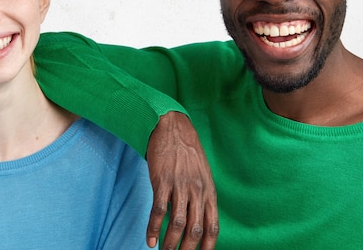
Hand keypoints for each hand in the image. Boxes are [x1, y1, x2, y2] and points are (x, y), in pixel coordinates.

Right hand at [145, 112, 218, 249]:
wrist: (172, 126)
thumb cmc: (187, 150)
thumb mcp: (202, 173)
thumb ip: (202, 194)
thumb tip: (199, 217)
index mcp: (208, 190)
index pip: (213, 225)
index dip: (208, 246)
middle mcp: (197, 190)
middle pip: (195, 229)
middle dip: (188, 249)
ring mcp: (180, 186)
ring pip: (177, 223)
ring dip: (170, 243)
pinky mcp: (162, 181)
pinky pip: (158, 210)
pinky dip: (153, 228)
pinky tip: (149, 240)